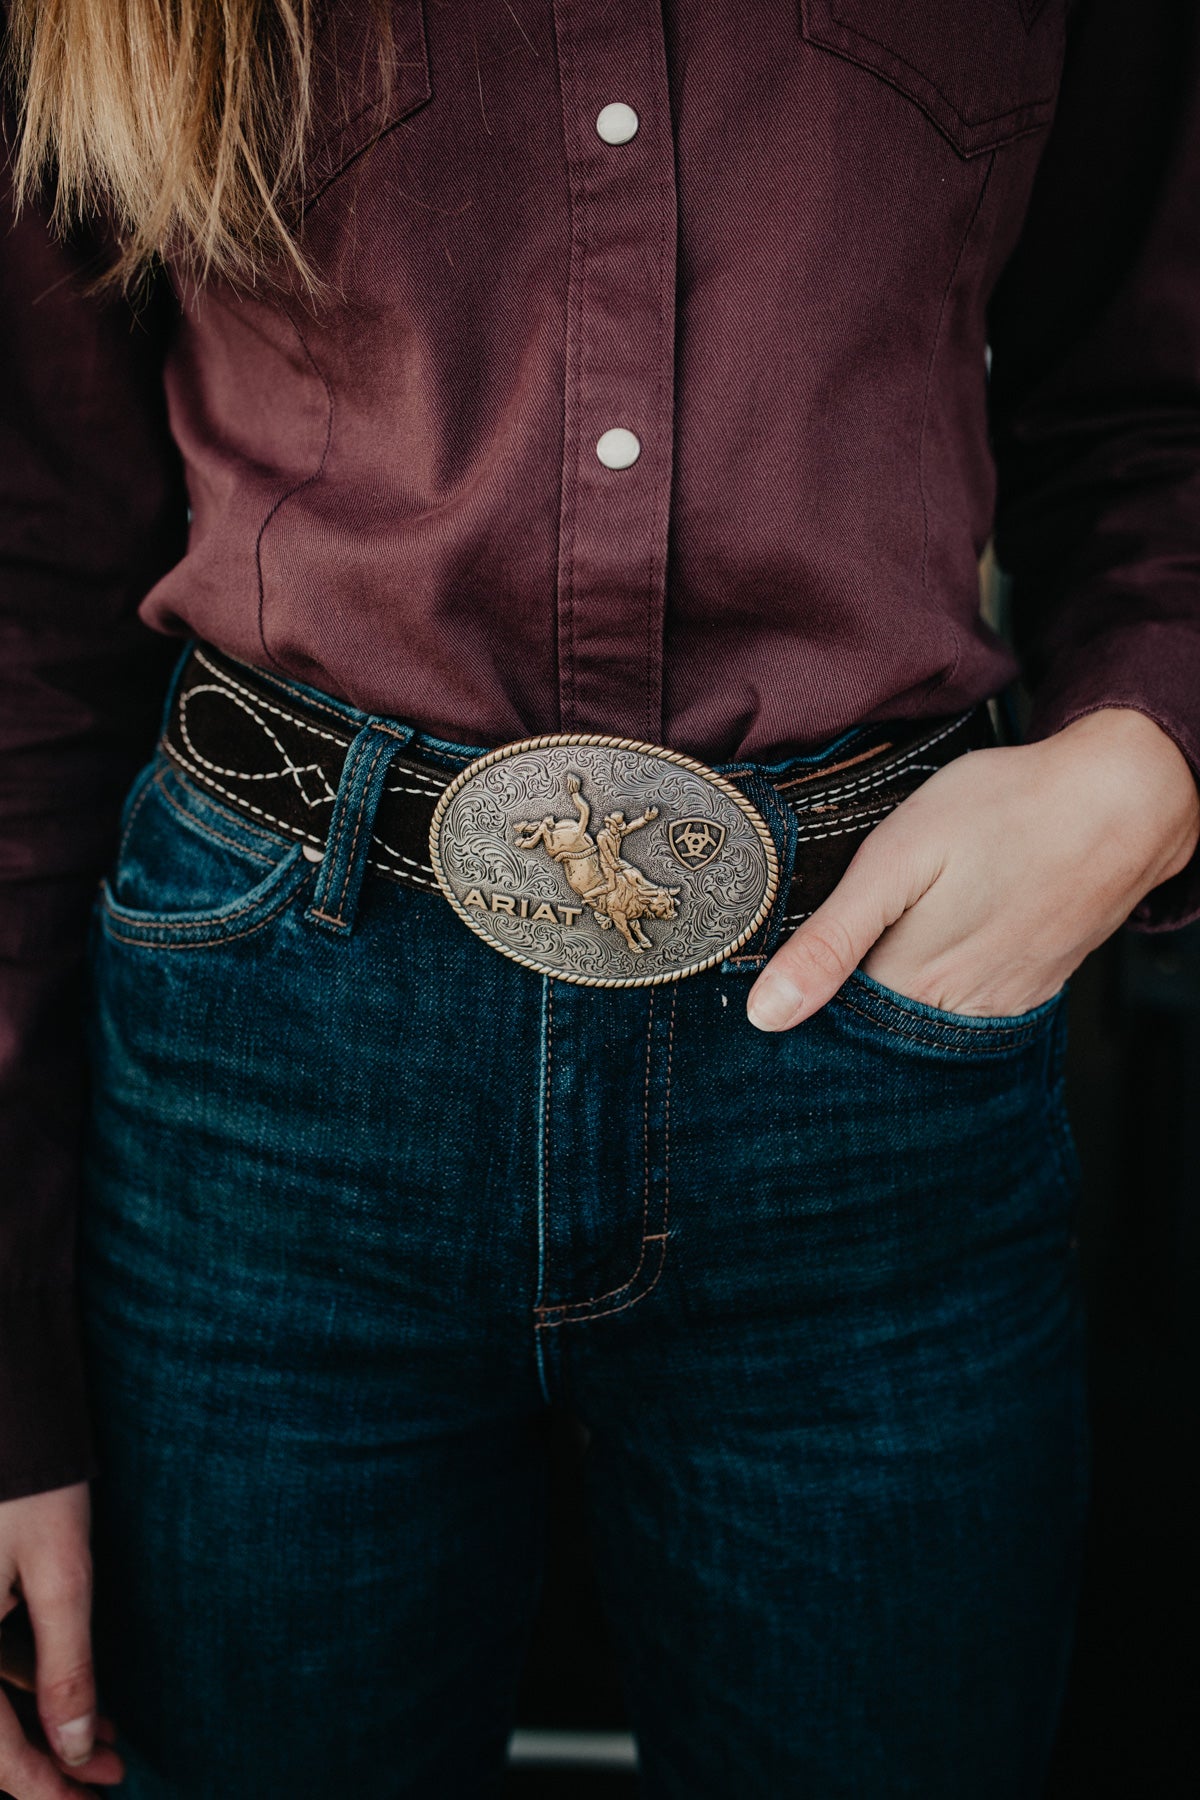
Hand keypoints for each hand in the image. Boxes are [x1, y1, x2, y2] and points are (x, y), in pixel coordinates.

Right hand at [0, 1481, 124, 1795]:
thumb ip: (66, 1665)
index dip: (43, 1785)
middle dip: (45, 1762)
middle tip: (108, 1777)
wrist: (5, 1398)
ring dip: (39, 1727)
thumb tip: (79, 1747)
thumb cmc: (33, 1480)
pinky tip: (75, 1699)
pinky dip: (25, 1687)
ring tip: (108, 1743)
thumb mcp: (60, 1571)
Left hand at [746, 707, 1199, 1031]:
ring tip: (897, 930)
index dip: (803, 991)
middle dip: (848, 996)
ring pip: (925, 1019)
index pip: (829, 1021)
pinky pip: (971, 1007)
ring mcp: (1000, 1002)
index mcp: (909, 983)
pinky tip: (944, 939)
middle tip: (849, 934)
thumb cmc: (1005, 811)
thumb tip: (768, 1015)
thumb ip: (831, 940)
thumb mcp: (896, 859)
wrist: (1119, 799)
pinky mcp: (1032, 986)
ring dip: (899, 990)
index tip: (787, 967)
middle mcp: (955, 1009)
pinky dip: (947, 984)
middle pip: (877, 1026)